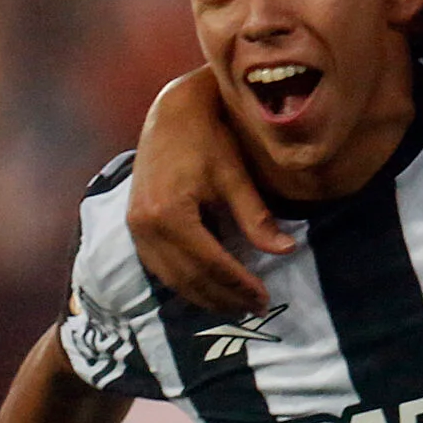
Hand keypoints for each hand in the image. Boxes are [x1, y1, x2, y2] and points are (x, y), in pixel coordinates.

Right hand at [125, 69, 289, 313]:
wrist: (172, 113)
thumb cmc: (210, 137)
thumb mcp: (236, 175)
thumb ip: (257, 216)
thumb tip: (287, 249)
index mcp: (170, 215)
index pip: (210, 264)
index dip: (239, 285)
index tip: (265, 299)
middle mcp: (145, 228)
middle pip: (188, 278)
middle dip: (223, 298)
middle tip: (255, 309)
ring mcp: (135, 229)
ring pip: (172, 278)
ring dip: (204, 296)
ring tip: (237, 306)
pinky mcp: (134, 226)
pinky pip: (160, 267)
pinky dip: (186, 282)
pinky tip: (209, 288)